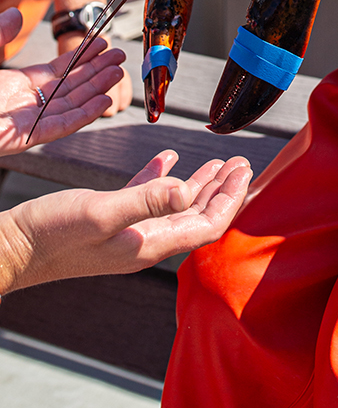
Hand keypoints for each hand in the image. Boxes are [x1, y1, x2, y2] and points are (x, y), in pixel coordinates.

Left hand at [0, 8, 126, 154]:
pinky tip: (103, 101)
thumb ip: (0, 36)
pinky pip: (60, 127)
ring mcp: (26, 123)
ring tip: (118, 71)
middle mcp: (26, 105)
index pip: (60, 72)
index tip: (103, 43)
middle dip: (97, 72)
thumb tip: (16, 14)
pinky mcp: (23, 139)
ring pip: (71, 106)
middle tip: (120, 56)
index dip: (83, 58)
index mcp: (17, 87)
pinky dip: (84, 115)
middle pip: (71, 88)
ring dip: (97, 90)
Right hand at [0, 150, 251, 291]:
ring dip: (200, 184)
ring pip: (175, 207)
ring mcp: (127, 232)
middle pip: (198, 216)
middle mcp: (144, 242)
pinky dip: (161, 178)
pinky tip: (168, 158)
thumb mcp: (102, 211)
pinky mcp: (109, 220)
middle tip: (242, 163)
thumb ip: (146, 200)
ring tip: (220, 163)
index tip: (244, 171)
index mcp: (149, 244)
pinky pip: (146, 198)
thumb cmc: (52, 234)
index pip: (207, 224)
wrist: (11, 249)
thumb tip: (188, 189)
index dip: (230, 199)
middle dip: (223, 190)